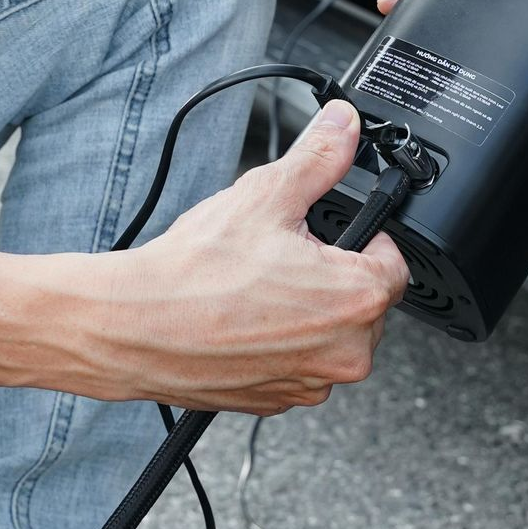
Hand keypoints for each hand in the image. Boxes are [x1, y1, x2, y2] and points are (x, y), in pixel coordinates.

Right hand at [105, 102, 406, 415]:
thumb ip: (318, 159)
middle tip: (279, 256)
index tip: (326, 232)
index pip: (394, 262)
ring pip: (327, 335)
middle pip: (362, 302)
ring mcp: (310, 383)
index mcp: (358, 300)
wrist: (133, 327)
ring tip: (252, 287)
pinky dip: (275, 343)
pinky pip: (295, 364)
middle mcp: (346, 353)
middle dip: (329, 276)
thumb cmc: (195, 273)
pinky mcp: (277, 401)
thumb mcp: (264, 195)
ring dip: (303, 313)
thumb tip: (343, 127)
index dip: (362, 238)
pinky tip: (239, 319)